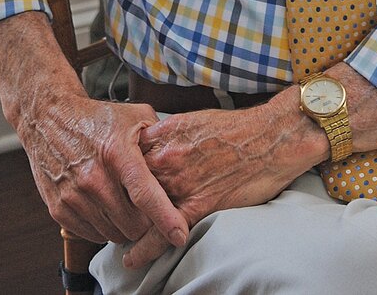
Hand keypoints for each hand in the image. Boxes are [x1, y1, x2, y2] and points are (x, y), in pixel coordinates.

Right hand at [15, 87, 188, 251]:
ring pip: (113, 234)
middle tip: (146, 209)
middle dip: (145, 222)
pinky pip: (91, 235)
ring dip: (124, 227)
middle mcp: (94, 178)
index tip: (179, 235)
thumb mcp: (134, 116)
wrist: (50, 118)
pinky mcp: (59, 209)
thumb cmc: (96, 118)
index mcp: (117, 153)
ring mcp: (74, 196)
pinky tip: (104, 206)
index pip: (145, 194)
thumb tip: (181, 158)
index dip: (165, 219)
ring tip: (123, 203)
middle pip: (132, 224)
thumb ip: (159, 137)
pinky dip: (103, 227)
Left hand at [124, 96, 314, 268]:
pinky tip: (132, 257)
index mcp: (165, 134)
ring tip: (114, 235)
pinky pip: (162, 232)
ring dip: (126, 224)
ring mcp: (180, 183)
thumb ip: (168, 133)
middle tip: (105, 212)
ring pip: (140, 210)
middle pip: (126, 184)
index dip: (114, 172)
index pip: (125, 156)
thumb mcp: (194, 119)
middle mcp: (167, 158)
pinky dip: (143, 248)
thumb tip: (148, 143)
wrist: (271, 138)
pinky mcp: (198, 206)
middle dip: (115, 199)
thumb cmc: (238, 127)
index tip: (106, 182)